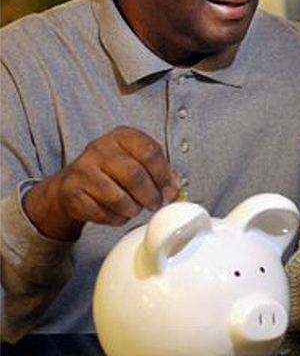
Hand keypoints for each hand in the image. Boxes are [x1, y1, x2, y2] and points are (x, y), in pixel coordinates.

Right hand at [23, 126, 177, 240]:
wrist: (73, 185)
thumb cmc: (113, 172)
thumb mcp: (137, 162)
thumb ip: (160, 173)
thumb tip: (172, 191)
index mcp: (122, 136)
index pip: (150, 152)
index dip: (163, 175)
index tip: (168, 190)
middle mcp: (100, 149)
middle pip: (135, 175)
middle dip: (150, 196)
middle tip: (154, 204)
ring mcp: (83, 170)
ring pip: (118, 198)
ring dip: (133, 209)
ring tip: (135, 208)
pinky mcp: (72, 192)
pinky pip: (102, 213)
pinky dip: (116, 218)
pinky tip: (118, 213)